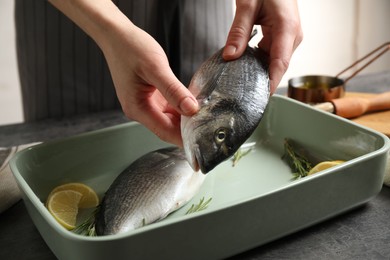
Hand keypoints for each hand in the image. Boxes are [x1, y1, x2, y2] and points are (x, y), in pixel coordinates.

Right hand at [48, 0, 197, 146]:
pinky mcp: (151, 96)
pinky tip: (195, 104)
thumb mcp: (155, 68)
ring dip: (186, 118)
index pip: (165, 131)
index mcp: (137, 108)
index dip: (184, 139)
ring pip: (170, 118)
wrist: (117, 35)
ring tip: (207, 118)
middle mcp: (140, 110)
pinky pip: (170, 107)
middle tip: (211, 130)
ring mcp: (146, 104)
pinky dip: (182, 107)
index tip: (203, 143)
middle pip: (168, 128)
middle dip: (188, 130)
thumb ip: (173, 90)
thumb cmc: (130, 48)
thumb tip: (191, 109)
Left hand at [223, 0, 302, 92]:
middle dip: (262, 80)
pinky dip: (257, 61)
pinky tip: (244, 65)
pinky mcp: (281, 37)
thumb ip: (238, 30)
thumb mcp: (247, 4)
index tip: (262, 97)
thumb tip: (230, 56)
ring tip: (241, 83)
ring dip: (258, 70)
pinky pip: (270, 54)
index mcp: (287, 27)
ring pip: (273, 61)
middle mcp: (292, 35)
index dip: (272, 82)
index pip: (281, 62)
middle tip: (243, 94)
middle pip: (277, 65)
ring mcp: (288, 37)